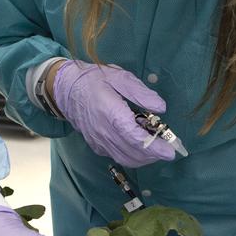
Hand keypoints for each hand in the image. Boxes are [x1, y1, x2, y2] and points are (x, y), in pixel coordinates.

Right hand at [49, 61, 176, 167]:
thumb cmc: (94, 79)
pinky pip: (116, 156)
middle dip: (153, 155)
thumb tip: (161, 107)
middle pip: (132, 153)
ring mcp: (98, 140)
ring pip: (125, 158)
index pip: (134, 137)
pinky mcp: (95, 145)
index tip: (170, 151)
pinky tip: (139, 146)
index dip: (154, 147)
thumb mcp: (119, 77)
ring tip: (156, 148)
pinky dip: (132, 156)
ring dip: (144, 158)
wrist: (65, 89)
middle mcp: (103, 131)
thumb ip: (140, 93)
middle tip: (168, 148)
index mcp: (110, 112)